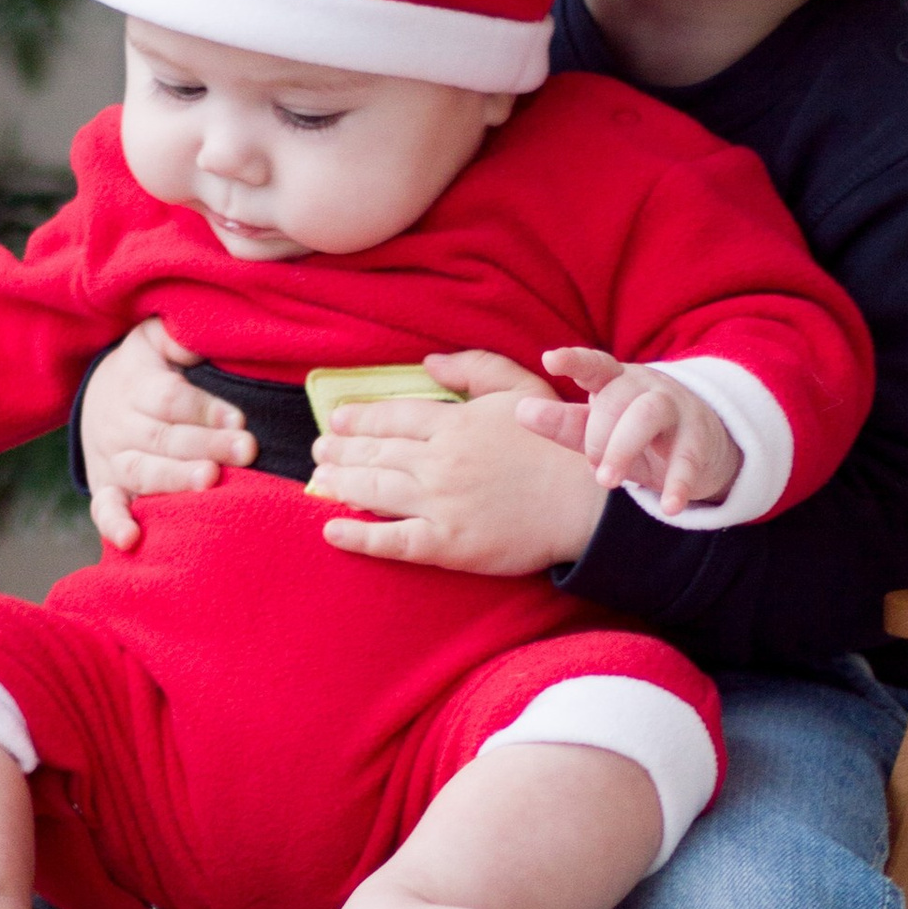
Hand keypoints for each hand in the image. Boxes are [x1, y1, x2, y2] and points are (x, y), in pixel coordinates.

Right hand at [80, 316, 251, 552]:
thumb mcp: (155, 339)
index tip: (240, 421)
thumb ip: (178, 337)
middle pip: (163, 437)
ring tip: (209, 480)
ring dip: (175, 478)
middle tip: (245, 451)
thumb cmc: (146, 368)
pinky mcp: (106, 489)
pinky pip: (104, 509)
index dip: (204, 410)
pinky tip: (132, 539)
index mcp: (136, 384)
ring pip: (142, 471)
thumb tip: (196, 340)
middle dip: (206, 445)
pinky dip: (114, 525)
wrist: (96, 396)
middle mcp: (120, 424)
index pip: (170, 399)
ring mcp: (112, 460)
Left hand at [315, 350, 603, 575]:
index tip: (336, 420)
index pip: (392, 417)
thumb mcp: (523, 389)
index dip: (359, 418)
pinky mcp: (447, 544)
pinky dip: (357, 537)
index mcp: (455, 423)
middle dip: (341, 451)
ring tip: (321, 479)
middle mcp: (440, 461)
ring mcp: (440, 503)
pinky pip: (391, 541)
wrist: (588, 502)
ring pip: (374, 491)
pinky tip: (330, 531)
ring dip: (341, 483)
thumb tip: (428, 364)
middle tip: (319, 452)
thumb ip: (476, 369)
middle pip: (376, 452)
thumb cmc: (559, 444)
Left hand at [524, 346, 739, 519]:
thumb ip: (564, 423)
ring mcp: (677, 409)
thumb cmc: (636, 435)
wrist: (701, 448)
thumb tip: (521, 410)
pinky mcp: (700, 440)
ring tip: (608, 482)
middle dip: (597, 434)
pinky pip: (689, 457)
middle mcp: (647, 387)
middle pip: (618, 397)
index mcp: (616, 381)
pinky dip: (678, 483)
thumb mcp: (599, 430)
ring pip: (649, 413)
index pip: (594, 364)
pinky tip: (670, 508)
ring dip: (624, 447)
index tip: (550, 360)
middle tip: (592, 468)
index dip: (573, 360)